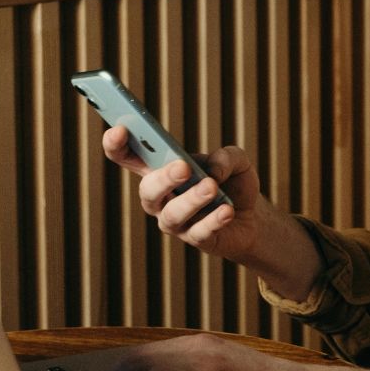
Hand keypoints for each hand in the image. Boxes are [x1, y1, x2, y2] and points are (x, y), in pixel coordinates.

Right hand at [102, 126, 321, 298]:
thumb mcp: (236, 161)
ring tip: (211, 187)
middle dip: (163, 178)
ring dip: (191, 200)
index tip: (119, 130)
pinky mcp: (197, 240)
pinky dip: (213, 220)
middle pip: (148, 191)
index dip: (116, 145)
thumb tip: (213, 170)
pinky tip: (226, 210)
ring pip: (172, 215)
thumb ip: (226, 157)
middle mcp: (161, 198)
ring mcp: (176, 223)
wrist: (252, 217)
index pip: (128, 157)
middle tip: (183, 167)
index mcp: (160, 170)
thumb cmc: (233, 183)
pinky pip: (199, 233)